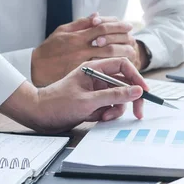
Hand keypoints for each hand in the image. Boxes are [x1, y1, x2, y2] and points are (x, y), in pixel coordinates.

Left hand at [0, 57, 147, 132]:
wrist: (38, 115)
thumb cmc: (58, 103)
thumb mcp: (88, 101)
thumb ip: (114, 96)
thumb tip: (137, 91)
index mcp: (95, 68)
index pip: (123, 66)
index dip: (136, 77)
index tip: (145, 92)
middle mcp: (97, 78)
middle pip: (124, 84)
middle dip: (131, 99)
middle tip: (137, 113)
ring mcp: (96, 90)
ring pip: (118, 99)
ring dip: (116, 110)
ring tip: (104, 117)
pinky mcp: (94, 103)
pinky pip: (109, 108)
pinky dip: (107, 114)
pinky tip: (97, 118)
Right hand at [31, 14, 139, 85]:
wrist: (35, 70)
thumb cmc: (48, 50)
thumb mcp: (61, 31)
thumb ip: (80, 23)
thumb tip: (97, 15)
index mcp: (77, 37)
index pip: (102, 27)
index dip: (118, 26)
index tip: (129, 26)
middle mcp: (81, 50)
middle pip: (110, 45)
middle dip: (125, 42)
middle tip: (133, 41)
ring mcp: (82, 65)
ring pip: (109, 60)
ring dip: (123, 56)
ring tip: (132, 54)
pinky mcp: (82, 77)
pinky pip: (103, 74)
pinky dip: (115, 71)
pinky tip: (123, 69)